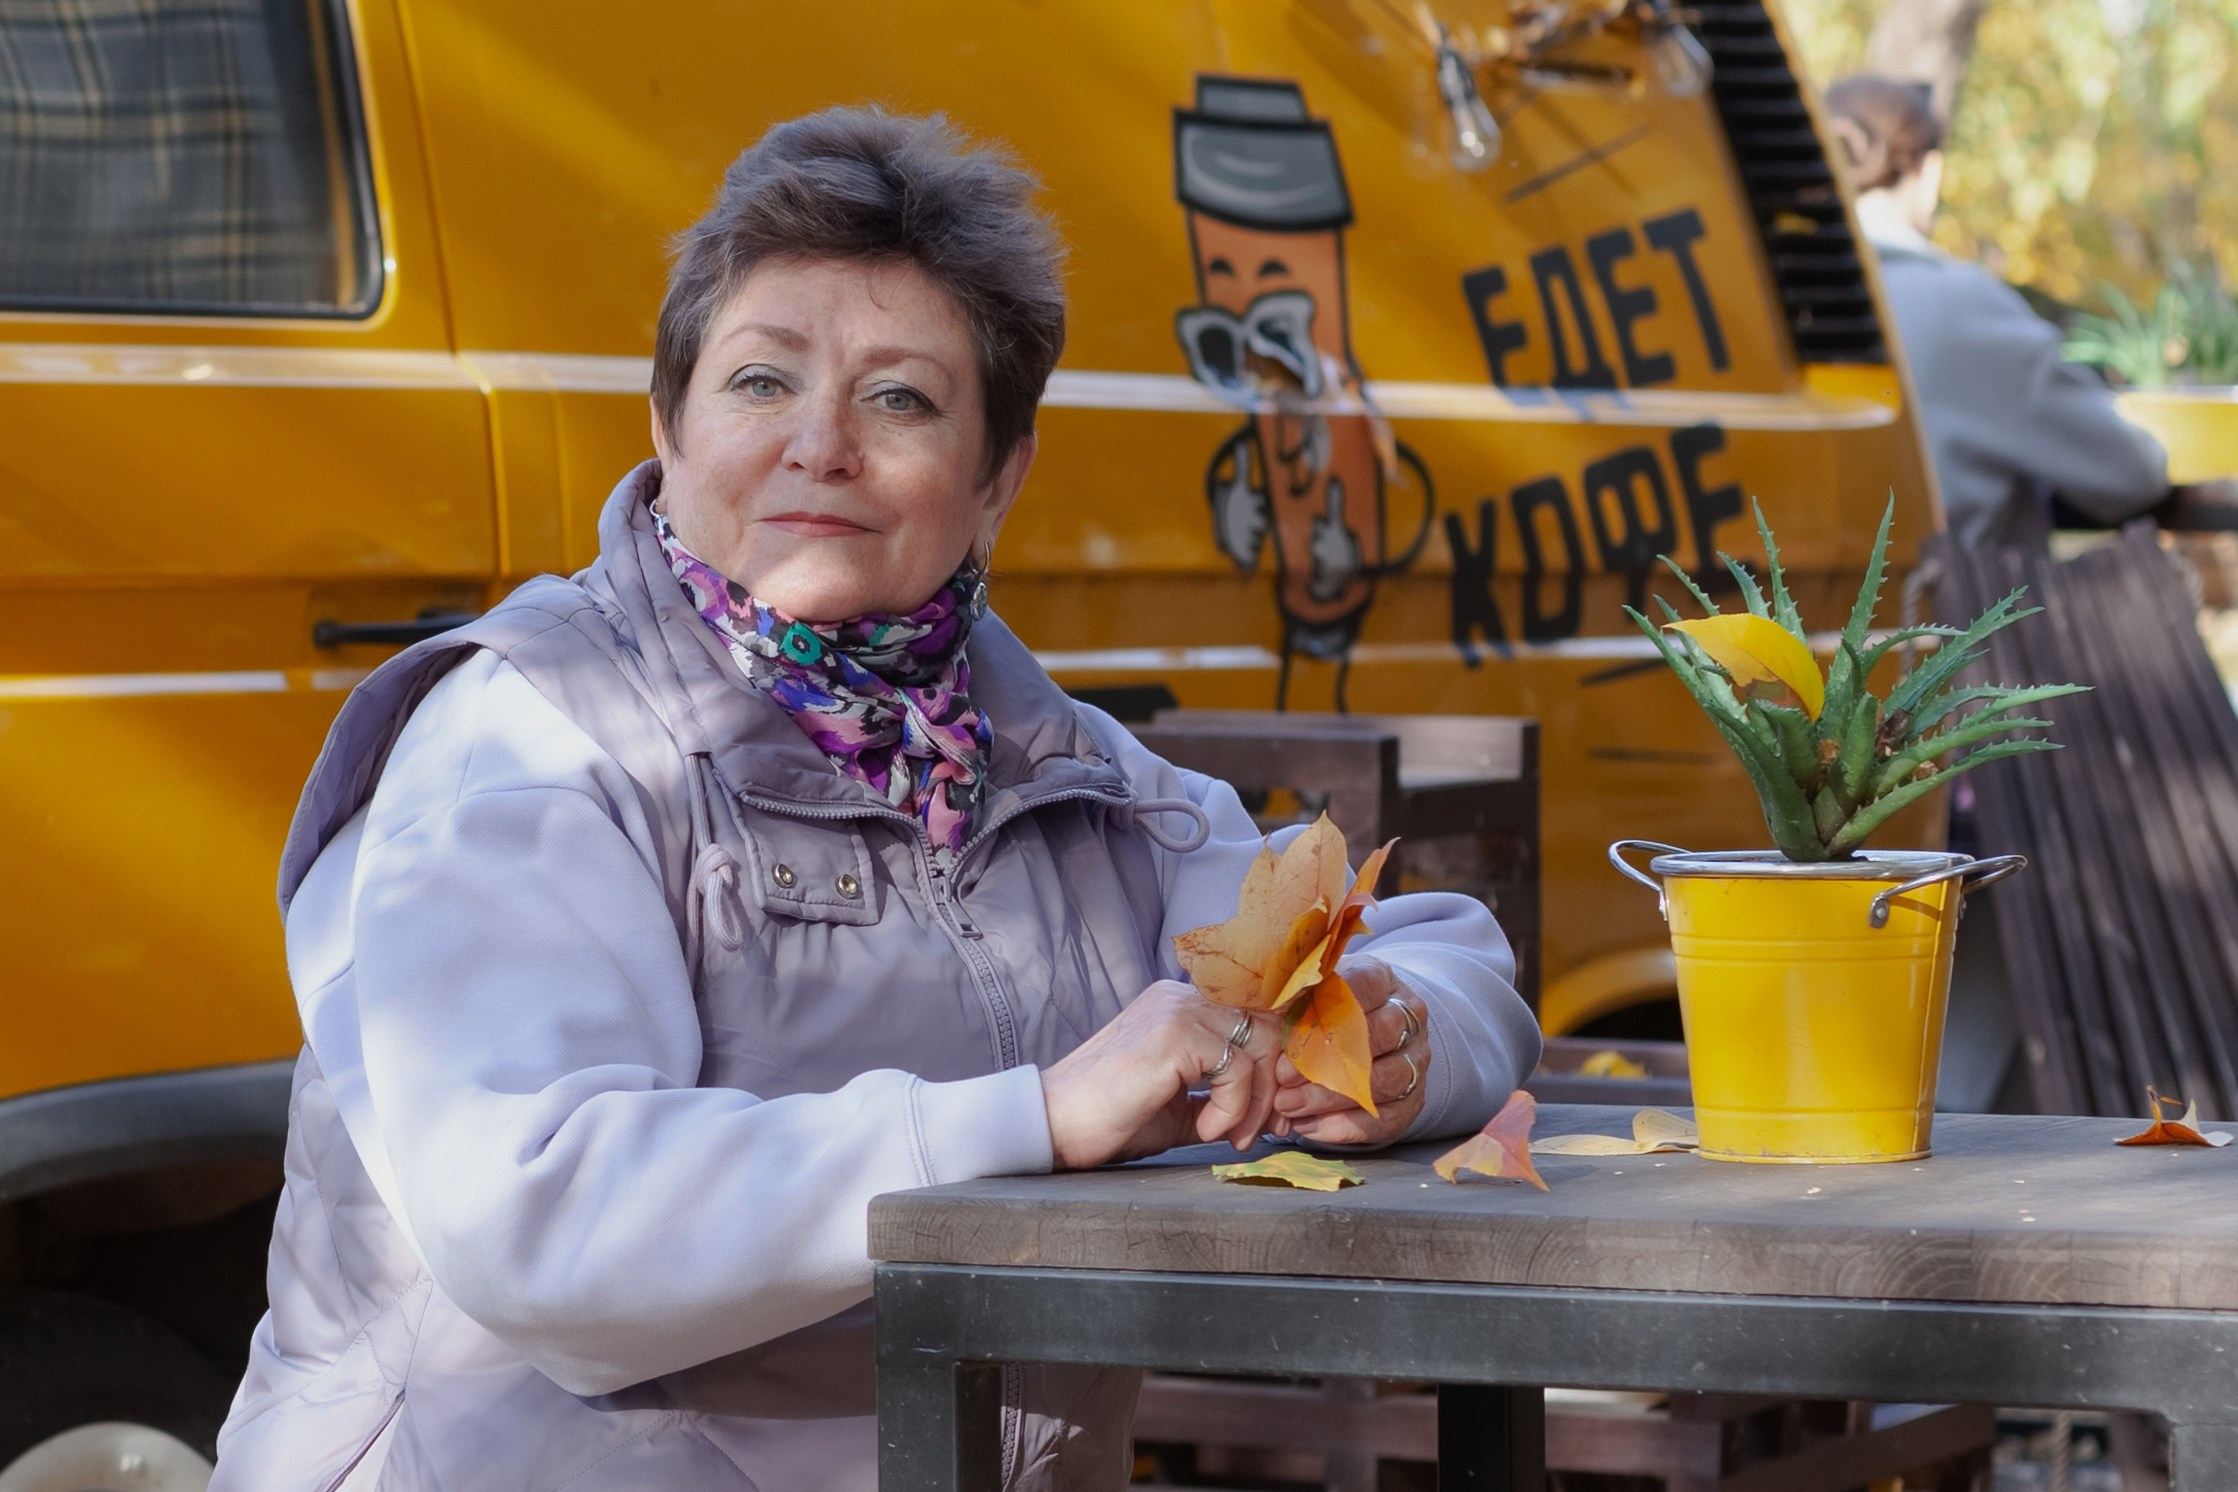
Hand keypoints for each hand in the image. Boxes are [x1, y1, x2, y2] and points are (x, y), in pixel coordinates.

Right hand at [1040, 981, 1281, 1169]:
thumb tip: (1275, 1107)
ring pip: (1257, 1048)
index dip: (1274, 1067)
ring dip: (1254, 1104)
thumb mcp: (1182, 1103)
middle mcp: (1181, 996)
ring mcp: (1177, 1010)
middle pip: (1266, 1029)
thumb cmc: (1111, 1117)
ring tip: (1230, 1137)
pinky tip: (1206, 1129)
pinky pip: (1237, 1068)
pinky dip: (1232, 1108)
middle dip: (1272, 1087)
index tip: (1270, 1116)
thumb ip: (1223, 1092)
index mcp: (1181, 1004)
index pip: (1256, 1019)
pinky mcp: (1174, 1034)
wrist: (1056, 1124)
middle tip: (1262, 1131)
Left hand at [1272, 956, 1427, 1145]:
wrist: (1370, 1031)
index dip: (1326, 1013)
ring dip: (1330, 1099)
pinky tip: (1306, 1125)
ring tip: (1288, 1105)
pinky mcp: (1412, 1101)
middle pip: (1378, 1038)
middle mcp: (1409, 1021)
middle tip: (1283, 1077)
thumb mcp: (1314, 990)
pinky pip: (1382, 1121)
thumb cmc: (1329, 1008)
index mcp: (1384, 981)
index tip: (1289, 1036)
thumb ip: (1297, 996)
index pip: (1365, 987)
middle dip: (1327, 1060)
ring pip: (1381, 1083)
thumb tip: (1266, 1004)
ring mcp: (1415, 1063)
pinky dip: (1342, 1127)